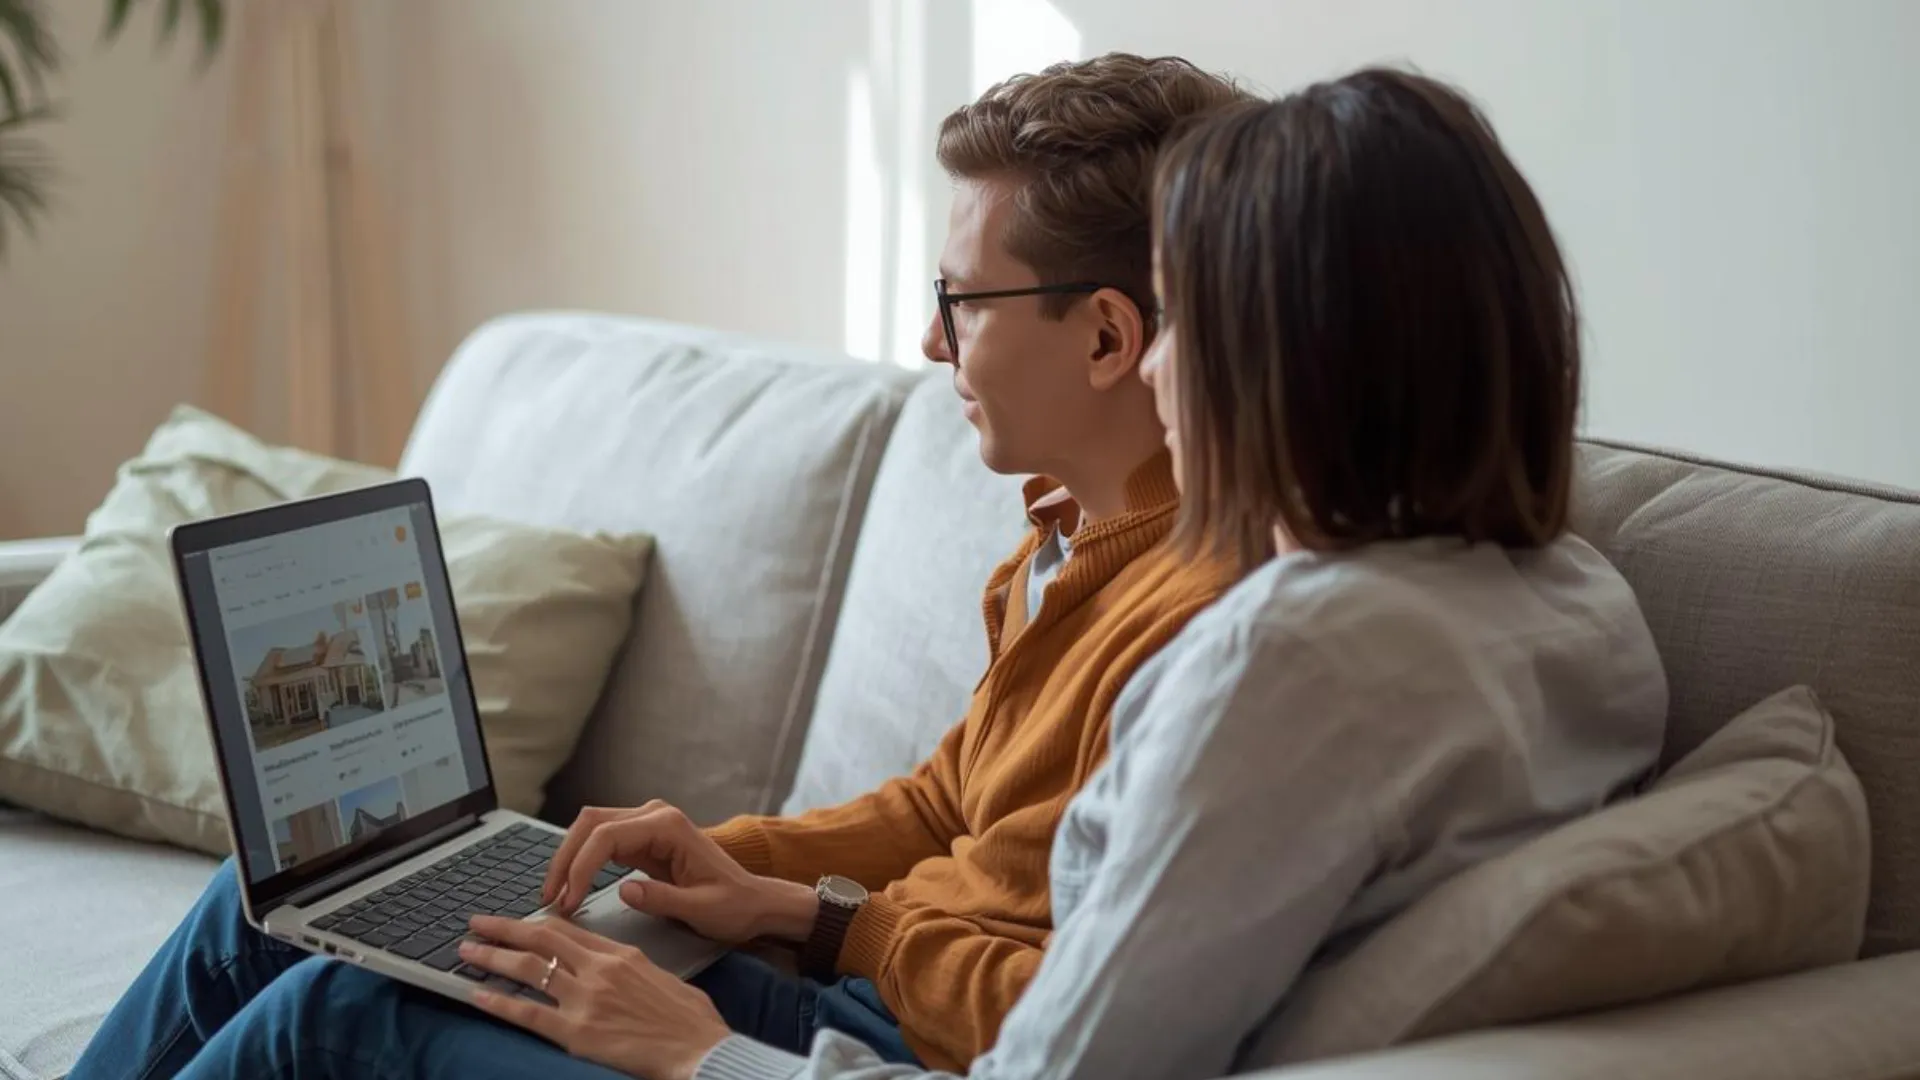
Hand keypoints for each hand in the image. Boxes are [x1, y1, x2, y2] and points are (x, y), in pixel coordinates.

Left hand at [463, 914, 728, 1079]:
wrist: (700, 1049)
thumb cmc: (691, 1020)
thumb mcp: (664, 977)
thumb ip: (634, 966)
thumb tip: (618, 967)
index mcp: (622, 954)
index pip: (569, 929)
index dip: (535, 921)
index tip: (515, 920)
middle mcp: (599, 970)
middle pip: (541, 938)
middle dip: (504, 928)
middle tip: (477, 922)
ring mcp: (586, 999)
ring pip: (528, 967)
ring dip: (492, 956)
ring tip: (466, 950)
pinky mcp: (577, 1032)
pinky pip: (528, 1013)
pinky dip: (499, 1002)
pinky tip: (476, 995)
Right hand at [542, 801, 818, 943]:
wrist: (753, 902)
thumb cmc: (734, 906)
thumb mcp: (701, 909)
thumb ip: (662, 898)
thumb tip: (623, 890)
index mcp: (669, 826)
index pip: (607, 836)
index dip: (581, 867)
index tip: (568, 902)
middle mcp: (655, 815)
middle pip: (590, 823)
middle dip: (565, 859)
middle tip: (550, 899)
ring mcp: (647, 823)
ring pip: (590, 829)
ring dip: (569, 859)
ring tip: (555, 897)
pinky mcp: (642, 838)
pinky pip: (601, 842)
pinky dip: (582, 863)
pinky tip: (572, 889)